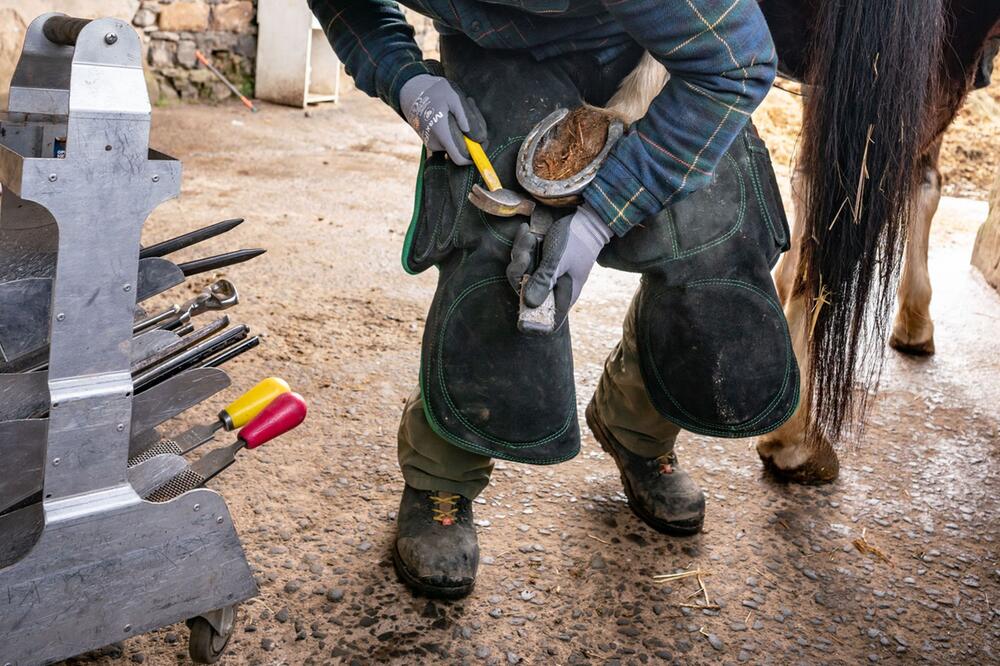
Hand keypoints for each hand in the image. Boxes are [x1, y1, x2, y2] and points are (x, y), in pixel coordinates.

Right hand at [399, 74, 486, 165]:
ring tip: (460, 107)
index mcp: (442, 134)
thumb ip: (467, 118)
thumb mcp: (454, 97)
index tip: (483, 140)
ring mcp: (433, 143)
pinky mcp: (433, 140)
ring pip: (457, 142)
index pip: (461, 158)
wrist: (411, 91)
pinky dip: (456, 128)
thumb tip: (478, 137)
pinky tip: (453, 111)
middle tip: (472, 110)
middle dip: (472, 134)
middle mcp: (436, 143)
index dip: (475, 154)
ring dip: (464, 128)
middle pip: (462, 149)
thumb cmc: (434, 92)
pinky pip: (450, 139)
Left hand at [506, 204, 612, 320]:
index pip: (548, 322)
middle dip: (519, 273)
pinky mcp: (538, 260)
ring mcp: (544, 274)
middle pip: (524, 295)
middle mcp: (552, 288)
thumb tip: (528, 304)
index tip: (521, 319)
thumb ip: (543, 281)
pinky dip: (522, 245)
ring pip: (520, 274)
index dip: (533, 324)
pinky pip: (522, 259)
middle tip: (525, 255)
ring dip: (520, 253)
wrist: (584, 216)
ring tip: (530, 237)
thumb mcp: (558, 260)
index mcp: (563, 295)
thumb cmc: (576, 240)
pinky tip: (527, 231)